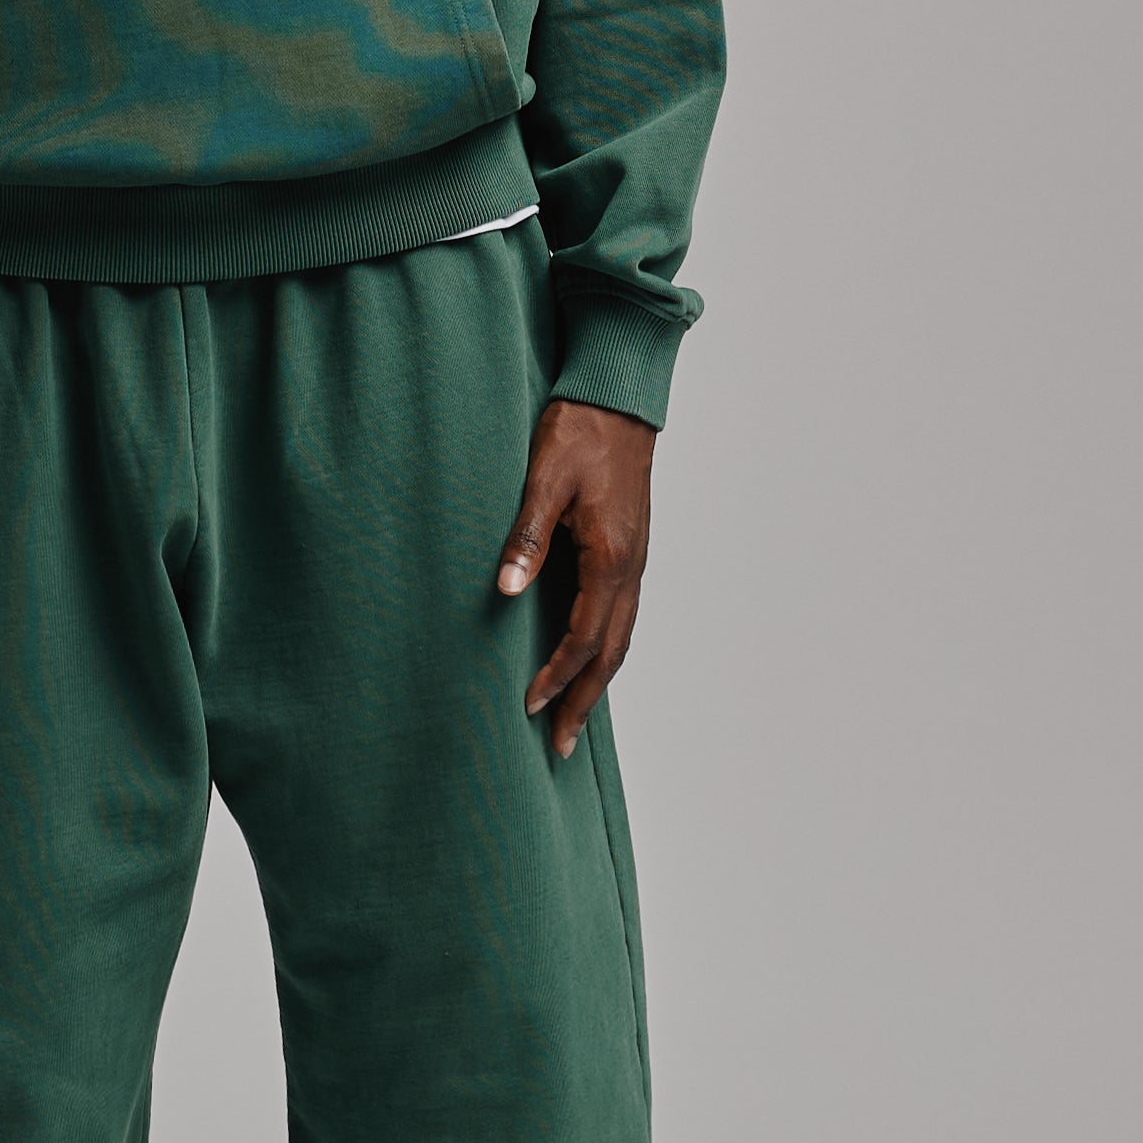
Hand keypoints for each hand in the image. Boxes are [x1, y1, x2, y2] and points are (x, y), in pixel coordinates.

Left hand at [495, 398, 655, 759]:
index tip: (530, 705)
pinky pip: (621, 615)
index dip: (558, 676)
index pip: (584, 637)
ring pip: (621, 638)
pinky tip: (588, 659)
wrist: (618, 398)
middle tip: (561, 744)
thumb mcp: (544, 479)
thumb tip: (507, 588)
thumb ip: (527, 535)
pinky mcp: (630, 550)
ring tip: (574, 717)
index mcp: (611, 557)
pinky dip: (605, 649)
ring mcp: (636, 561)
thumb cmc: (580, 431)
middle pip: (611, 653)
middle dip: (585, 700)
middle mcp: (631, 567)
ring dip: (598, 681)